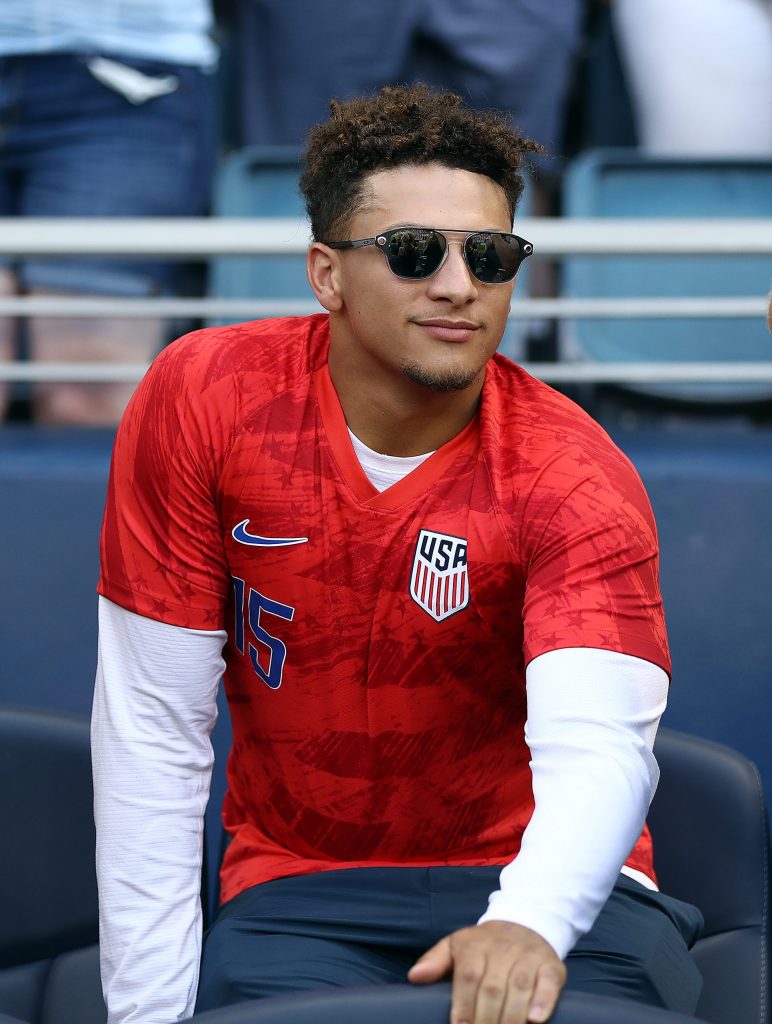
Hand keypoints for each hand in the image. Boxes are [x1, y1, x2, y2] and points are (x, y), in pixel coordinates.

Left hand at [407, 920, 565, 1023]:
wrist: (524, 923)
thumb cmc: (484, 945)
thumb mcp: (456, 946)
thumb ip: (435, 961)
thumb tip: (414, 976)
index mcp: (475, 945)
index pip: (468, 976)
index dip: (463, 1005)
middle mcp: (503, 949)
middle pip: (493, 987)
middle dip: (486, 1018)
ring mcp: (529, 957)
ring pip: (520, 988)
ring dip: (512, 1017)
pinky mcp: (551, 966)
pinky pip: (549, 984)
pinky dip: (543, 1003)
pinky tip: (534, 1021)